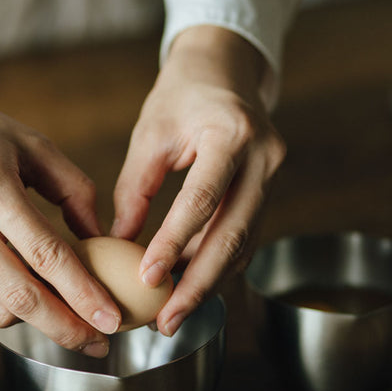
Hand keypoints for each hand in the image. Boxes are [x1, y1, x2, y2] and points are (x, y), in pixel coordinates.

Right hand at [0, 57, 121, 356]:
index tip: (111, 319)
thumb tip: (101, 240)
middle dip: (65, 328)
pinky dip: (8, 303)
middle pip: (20, 296)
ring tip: (69, 320)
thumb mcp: (32, 144)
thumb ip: (74, 189)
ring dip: (37, 323)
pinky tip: (31, 294)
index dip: (83, 294)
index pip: (46, 255)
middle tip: (98, 343)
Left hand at [111, 26, 285, 335]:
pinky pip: (243, 237)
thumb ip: (136, 189)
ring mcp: (272, 178)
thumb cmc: (182, 96)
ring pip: (242, 244)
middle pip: (233, 235)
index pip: (201, 200)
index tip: (146, 279)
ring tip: (173, 314)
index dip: (173, 244)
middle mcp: (263, 159)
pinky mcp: (268, 193)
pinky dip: (216, 265)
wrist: (226, 70)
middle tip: (167, 320)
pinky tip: (188, 286)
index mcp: (232, 135)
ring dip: (208, 282)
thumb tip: (119, 245)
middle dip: (198, 284)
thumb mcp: (151, 134)